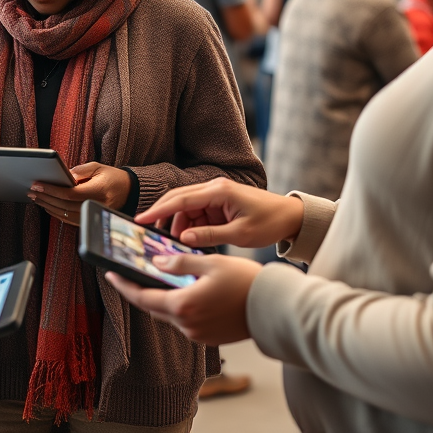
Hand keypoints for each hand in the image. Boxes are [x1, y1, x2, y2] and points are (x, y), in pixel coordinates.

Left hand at [28, 162, 130, 225]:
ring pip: (65, 215)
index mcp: (99, 191)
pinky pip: (69, 220)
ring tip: (36, 197)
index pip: (70, 194)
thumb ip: (80, 171)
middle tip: (32, 190)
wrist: (128, 191)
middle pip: (65, 205)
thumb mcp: (98, 167)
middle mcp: (96, 206)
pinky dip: (56, 213)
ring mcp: (93, 215)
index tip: (38, 184)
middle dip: (46, 197)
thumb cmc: (112, 177)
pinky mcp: (90, 220)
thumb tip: (64, 176)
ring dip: (48, 205)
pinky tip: (47, 205)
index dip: (52, 190)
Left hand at [105, 254, 260, 344]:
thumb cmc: (245, 283)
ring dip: (164, 298)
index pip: (142, 297)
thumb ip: (180, 262)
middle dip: (141, 290)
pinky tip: (187, 291)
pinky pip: (186, 321)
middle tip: (130, 274)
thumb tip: (157, 262)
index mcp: (183, 306)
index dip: (123, 285)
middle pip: (153, 307)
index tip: (109, 274)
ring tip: (161, 278)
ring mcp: (197, 334)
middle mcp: (186, 325)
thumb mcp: (210, 263)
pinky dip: (181, 306)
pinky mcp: (209, 337)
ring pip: (170, 314)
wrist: (273, 309)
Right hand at [135, 177, 303, 248]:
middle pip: (179, 200)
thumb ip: (210, 236)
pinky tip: (189, 240)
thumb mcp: (240, 234)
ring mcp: (216, 195)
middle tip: (149, 232)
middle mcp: (214, 188)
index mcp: (219, 191)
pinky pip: (197, 213)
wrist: (291, 216)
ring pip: (186, 208)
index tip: (141, 219)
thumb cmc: (270, 222)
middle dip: (163, 216)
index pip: (181, 199)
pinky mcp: (219, 203)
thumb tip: (183, 239)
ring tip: (175, 244)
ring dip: (179, 225)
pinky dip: (191, 226)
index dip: (159, 210)